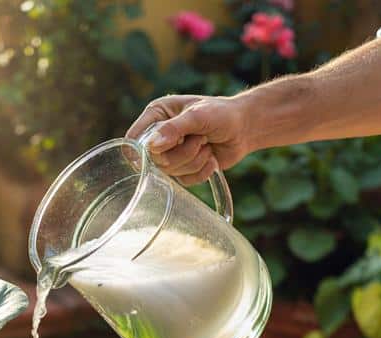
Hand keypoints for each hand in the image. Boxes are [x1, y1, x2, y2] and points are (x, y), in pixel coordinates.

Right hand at [126, 95, 251, 184]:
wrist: (245, 128)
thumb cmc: (221, 114)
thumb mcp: (198, 116)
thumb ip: (174, 129)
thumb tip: (152, 146)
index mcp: (157, 115)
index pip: (135, 138)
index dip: (142, 149)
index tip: (158, 151)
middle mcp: (160, 135)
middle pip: (155, 160)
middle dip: (182, 152)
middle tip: (201, 139)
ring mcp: (171, 154)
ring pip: (171, 171)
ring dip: (195, 160)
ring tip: (207, 145)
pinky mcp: (184, 170)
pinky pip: (185, 181)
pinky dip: (202, 171)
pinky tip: (211, 157)